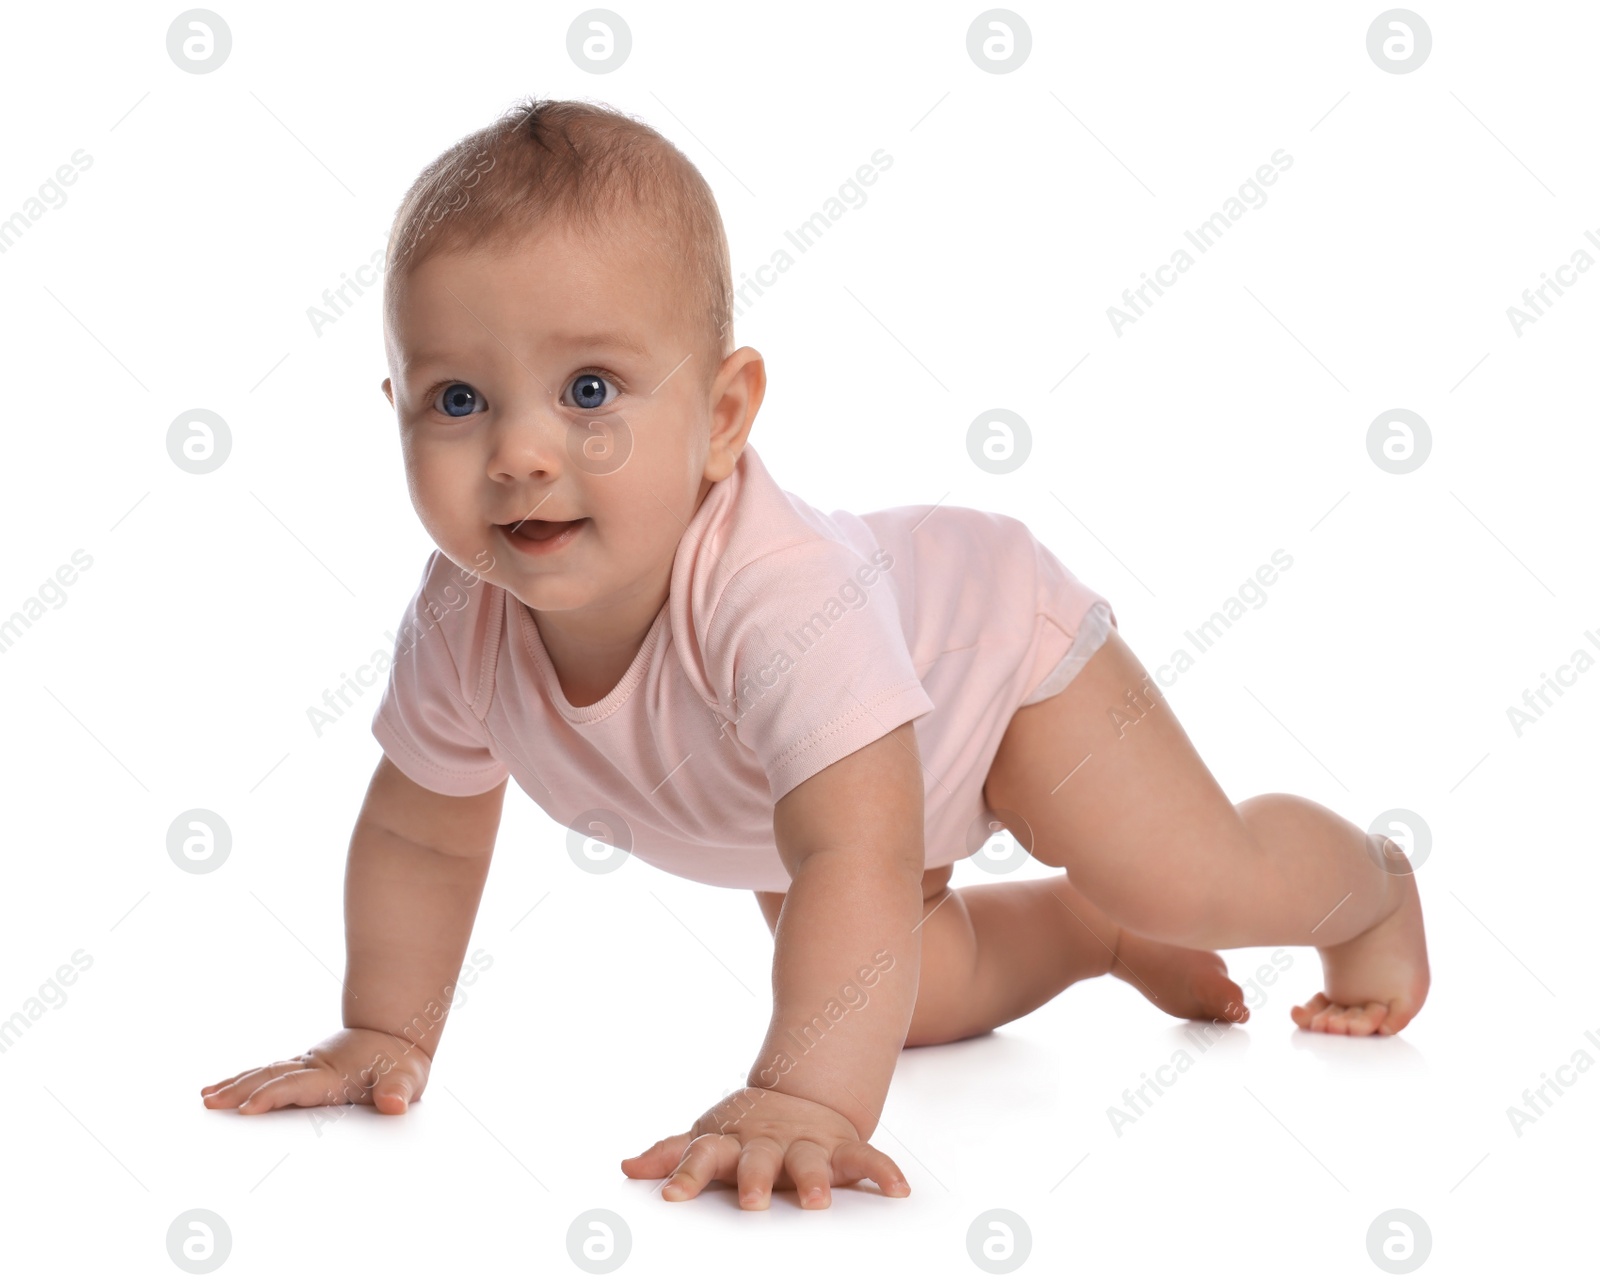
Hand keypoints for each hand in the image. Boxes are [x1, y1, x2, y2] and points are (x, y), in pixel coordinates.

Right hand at [200, 1027, 430, 1114]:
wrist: (396, 1033)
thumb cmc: (401, 1063)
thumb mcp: (409, 1078)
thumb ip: (399, 1091)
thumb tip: (393, 1104)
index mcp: (335, 1073)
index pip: (299, 1086)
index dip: (273, 1096)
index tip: (247, 1108)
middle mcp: (315, 1067)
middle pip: (272, 1077)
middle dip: (240, 1090)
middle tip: (210, 1103)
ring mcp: (307, 1065)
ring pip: (266, 1072)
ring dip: (236, 1084)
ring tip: (206, 1097)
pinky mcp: (303, 1068)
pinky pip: (270, 1073)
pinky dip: (246, 1079)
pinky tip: (223, 1088)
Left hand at [620, 1085, 910, 1209]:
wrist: (801, 1095)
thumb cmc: (747, 1132)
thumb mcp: (708, 1138)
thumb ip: (671, 1155)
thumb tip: (628, 1168)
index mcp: (731, 1142)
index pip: (703, 1155)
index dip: (686, 1173)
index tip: (670, 1196)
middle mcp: (768, 1143)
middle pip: (759, 1160)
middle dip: (755, 1180)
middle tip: (751, 1203)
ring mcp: (806, 1144)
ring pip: (811, 1161)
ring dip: (815, 1179)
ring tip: (818, 1201)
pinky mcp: (841, 1148)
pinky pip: (865, 1158)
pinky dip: (883, 1171)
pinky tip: (897, 1189)